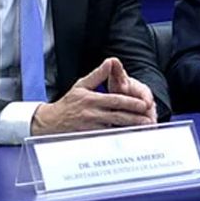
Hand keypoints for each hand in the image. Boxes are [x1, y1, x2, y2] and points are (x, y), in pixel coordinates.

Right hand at [31, 58, 156, 134]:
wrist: (50, 122)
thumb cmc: (68, 103)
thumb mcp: (81, 85)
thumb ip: (97, 75)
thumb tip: (110, 61)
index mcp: (92, 99)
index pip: (115, 101)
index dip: (131, 103)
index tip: (145, 104)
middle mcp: (92, 113)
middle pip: (118, 116)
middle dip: (135, 118)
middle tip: (149, 120)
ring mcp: (90, 127)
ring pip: (114, 128)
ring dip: (130, 129)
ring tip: (144, 130)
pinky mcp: (89, 137)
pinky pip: (106, 138)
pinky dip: (118, 138)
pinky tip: (130, 139)